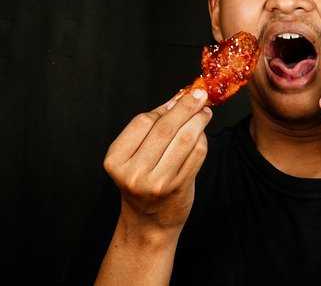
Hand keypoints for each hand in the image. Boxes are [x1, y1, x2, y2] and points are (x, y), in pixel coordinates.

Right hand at [103, 89, 211, 236]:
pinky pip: (197, 154)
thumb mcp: (133, 157)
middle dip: (187, 107)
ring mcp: (157, 182)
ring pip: (185, 139)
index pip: (143, 121)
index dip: (164, 108)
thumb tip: (176, 99)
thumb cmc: (141, 185)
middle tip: (200, 96)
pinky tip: (202, 135)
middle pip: (166, 128)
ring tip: (205, 113)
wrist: (149, 223)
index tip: (180, 97)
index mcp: (116, 160)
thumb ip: (151, 129)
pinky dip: (202, 140)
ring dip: (199, 121)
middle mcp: (134, 172)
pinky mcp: (178, 187)